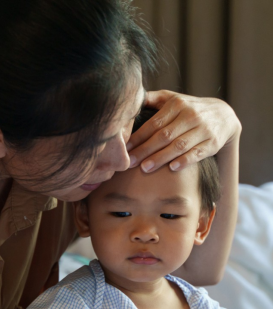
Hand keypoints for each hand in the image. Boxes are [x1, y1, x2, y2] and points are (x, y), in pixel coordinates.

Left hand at [126, 90, 241, 172]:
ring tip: (145, 168)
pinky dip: (185, 160)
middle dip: (145, 150)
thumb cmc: (189, 108)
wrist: (224, 115)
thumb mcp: (173, 99)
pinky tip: (172, 168)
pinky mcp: (213, 142)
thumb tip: (129, 99)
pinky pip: (198, 153)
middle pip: (164, 135)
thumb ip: (152, 99)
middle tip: (129, 162)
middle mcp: (191, 115)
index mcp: (177, 104)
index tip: (124, 149)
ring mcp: (203, 129)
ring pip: (179, 145)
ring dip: (161, 158)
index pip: (154, 123)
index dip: (138, 137)